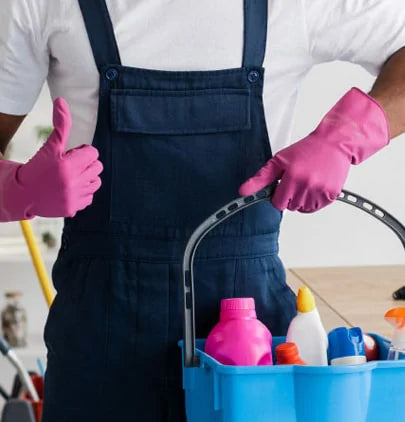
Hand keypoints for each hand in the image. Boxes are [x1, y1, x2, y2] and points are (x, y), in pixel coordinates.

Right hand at [0, 98, 102, 220]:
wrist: (24, 194)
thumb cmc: (38, 167)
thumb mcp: (50, 146)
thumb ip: (61, 125)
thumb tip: (62, 101)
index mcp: (68, 165)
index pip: (93, 153)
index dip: (82, 152)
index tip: (69, 156)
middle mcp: (73, 182)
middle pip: (98, 167)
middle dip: (86, 164)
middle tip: (69, 167)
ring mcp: (75, 197)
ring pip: (96, 182)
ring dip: (86, 178)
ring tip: (70, 178)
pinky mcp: (74, 209)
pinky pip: (90, 197)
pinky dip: (82, 193)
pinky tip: (68, 190)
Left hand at [239, 88, 389, 212]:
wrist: (334, 143)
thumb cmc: (306, 150)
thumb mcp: (278, 161)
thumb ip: (260, 179)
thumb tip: (243, 192)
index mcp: (292, 176)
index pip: (277, 203)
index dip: (278, 195)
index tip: (283, 185)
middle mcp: (306, 185)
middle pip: (290, 206)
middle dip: (290, 196)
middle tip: (297, 180)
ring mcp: (320, 190)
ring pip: (303, 209)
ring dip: (302, 199)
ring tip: (307, 181)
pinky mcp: (331, 195)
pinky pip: (316, 207)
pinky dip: (314, 200)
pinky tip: (316, 185)